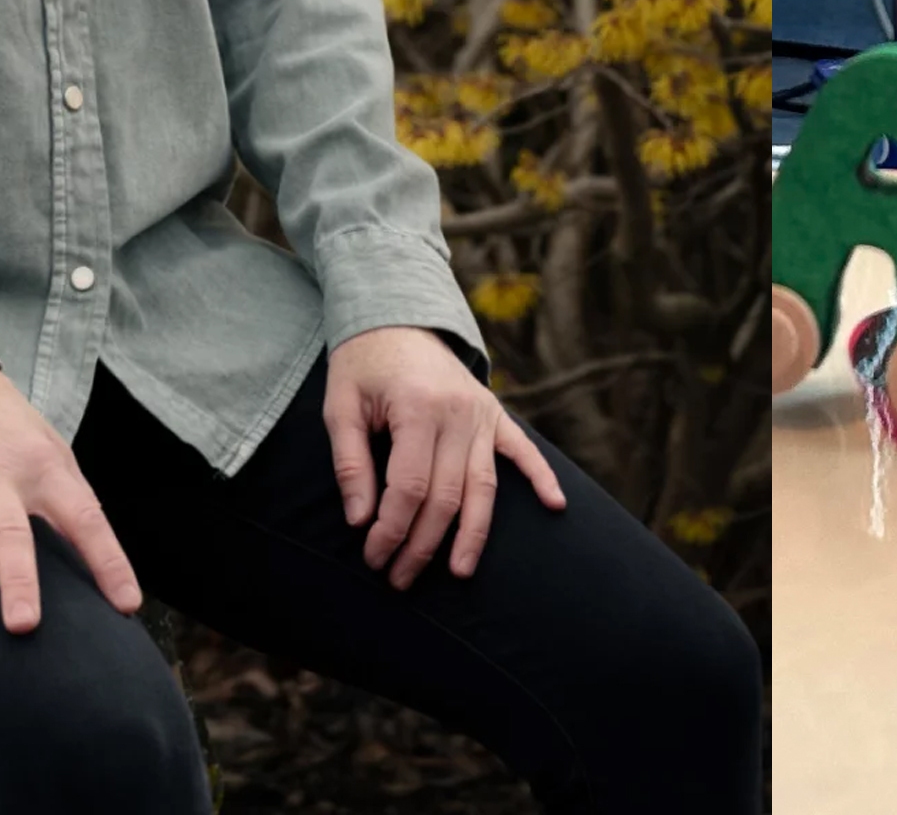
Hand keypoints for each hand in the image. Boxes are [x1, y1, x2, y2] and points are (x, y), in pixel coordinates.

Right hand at [0, 365, 140, 645]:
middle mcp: (4, 478)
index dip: (109, 562)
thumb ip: (70, 499)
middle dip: (19, 582)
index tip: (127, 605)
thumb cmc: (9, 428)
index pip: (87, 520)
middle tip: (25, 626)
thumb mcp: (51, 450)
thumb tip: (95, 559)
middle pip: (13, 536)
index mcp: (49, 470)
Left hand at [325, 325, 567, 586]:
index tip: (372, 556)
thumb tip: (361, 519)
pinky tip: (555, 505)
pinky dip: (541, 477)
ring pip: (483, 487)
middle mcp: (459, 414)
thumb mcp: (340, 408)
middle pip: (446, 496)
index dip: (390, 529)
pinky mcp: (496, 414)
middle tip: (399, 578)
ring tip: (459, 572)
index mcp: (418, 410)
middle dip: (422, 544)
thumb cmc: (362, 365)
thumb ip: (351, 463)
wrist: (397, 318)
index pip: (410, 487)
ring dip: (472, 535)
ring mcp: (483, 414)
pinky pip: (523, 450)